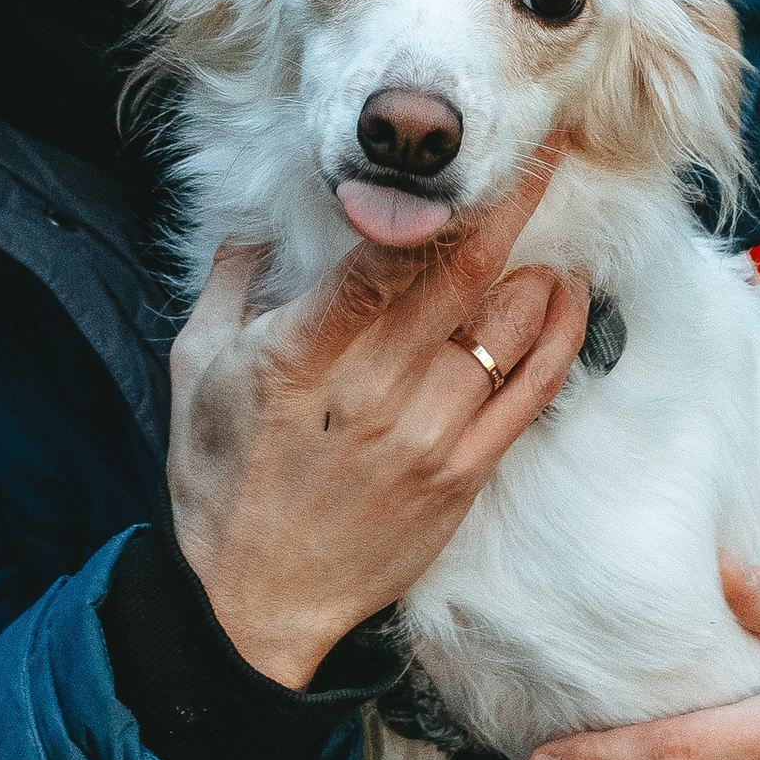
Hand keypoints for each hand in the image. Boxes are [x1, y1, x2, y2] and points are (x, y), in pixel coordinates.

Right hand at [168, 146, 589, 689]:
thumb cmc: (218, 481)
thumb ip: (229, 285)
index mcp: (298, 355)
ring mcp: (425, 437)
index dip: (435, 202)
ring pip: (506, 328)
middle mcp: (371, 391)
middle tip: (537, 155)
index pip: (382, 260)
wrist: (249, 604)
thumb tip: (253, 223)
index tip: (466, 156)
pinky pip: (530, 392)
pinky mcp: (461, 476)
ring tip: (548, 228)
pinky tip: (564, 294)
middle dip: (507, 207)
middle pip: (460, 278)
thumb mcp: (195, 369)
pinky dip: (557, 335)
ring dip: (534, 268)